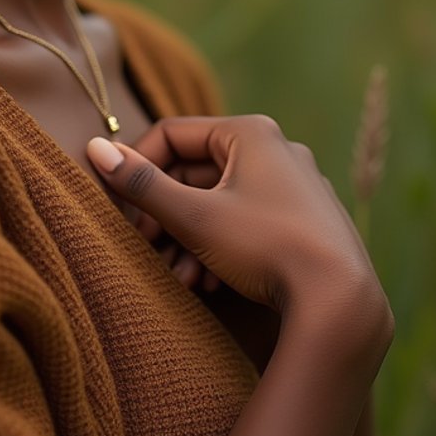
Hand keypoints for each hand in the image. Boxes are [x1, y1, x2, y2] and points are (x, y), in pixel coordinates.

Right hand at [88, 115, 389, 332]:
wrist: (341, 303)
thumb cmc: (265, 248)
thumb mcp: (195, 217)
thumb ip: (143, 185)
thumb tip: (95, 149)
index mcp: (250, 132)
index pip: (172, 135)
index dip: (137, 167)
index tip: (120, 208)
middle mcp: (277, 150)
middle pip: (196, 171)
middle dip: (165, 214)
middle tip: (145, 248)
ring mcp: (296, 186)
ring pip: (221, 201)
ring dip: (189, 237)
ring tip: (179, 276)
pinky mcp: (307, 222)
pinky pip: (248, 221)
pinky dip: (221, 246)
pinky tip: (209, 283)